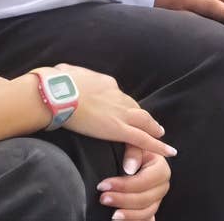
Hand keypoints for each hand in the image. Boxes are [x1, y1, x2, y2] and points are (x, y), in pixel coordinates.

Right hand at [27, 64, 172, 160]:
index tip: (121, 108)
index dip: (122, 104)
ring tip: (160, 134)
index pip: (118, 96)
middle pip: (134, 108)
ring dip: (153, 128)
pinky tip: (169, 151)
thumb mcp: (63, 72)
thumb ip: (66, 75)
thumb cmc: (53, 83)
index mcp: (105, 83)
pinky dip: (158, 145)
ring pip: (143, 121)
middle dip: (142, 116)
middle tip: (151, 123)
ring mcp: (119, 112)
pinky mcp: (118, 129)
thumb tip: (58, 73)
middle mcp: (117, 96)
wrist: (56, 93)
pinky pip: (142, 139)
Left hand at [97, 148, 169, 219]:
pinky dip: (135, 220)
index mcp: (161, 169)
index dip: (124, 185)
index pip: (144, 181)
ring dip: (129, 215)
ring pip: (146, 212)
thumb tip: (129, 168)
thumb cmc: (133, 150)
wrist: (133, 158)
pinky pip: (145, 218)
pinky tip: (124, 220)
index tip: (104, 185)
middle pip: (145, 199)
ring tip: (113, 214)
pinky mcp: (150, 207)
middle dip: (122, 200)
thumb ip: (132, 151)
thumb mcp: (133, 143)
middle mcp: (162, 185)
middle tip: (103, 198)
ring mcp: (157, 199)